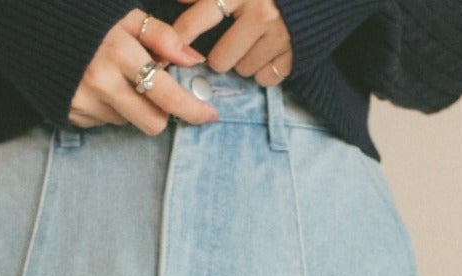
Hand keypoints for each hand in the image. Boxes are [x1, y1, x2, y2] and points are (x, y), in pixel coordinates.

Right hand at [68, 10, 221, 132]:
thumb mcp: (126, 16)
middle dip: (161, 112)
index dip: (192, 108)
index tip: (209, 115)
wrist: (34, 29)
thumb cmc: (87, 19)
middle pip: (152, 123)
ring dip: (131, 106)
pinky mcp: (72, 115)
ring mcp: (85, 103)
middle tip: (157, 94)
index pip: (167, 95)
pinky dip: (109, 108)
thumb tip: (193, 59)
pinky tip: (98, 87)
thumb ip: (162, 36)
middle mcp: (102, 84)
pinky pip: (105, 122)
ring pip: (128, 122)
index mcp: (119, 53)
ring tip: (116, 79)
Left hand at [168, 0, 292, 83]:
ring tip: (252, 45)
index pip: (197, 21)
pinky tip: (268, 54)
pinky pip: (266, 78)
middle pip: (220, 59)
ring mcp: (279, 33)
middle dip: (221, 57)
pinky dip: (264, 71)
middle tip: (229, 46)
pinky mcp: (295, 51)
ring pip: (243, 71)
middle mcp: (260, 11)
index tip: (166, 55)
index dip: (179, 40)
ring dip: (243, 63)